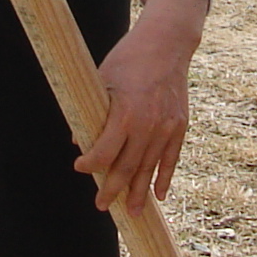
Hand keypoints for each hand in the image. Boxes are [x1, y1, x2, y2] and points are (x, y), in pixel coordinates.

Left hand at [74, 0, 201, 214]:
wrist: (167, 45)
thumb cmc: (128, 60)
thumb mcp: (101, 81)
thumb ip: (91, 112)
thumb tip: (77, 139)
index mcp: (125, 114)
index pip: (104, 153)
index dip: (90, 165)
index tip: (80, 168)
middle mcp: (148, 125)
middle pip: (127, 167)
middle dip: (112, 189)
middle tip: (101, 205)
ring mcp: (167, 127)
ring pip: (149, 168)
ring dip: (138, 192)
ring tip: (131, 212)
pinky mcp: (179, 125)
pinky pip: (171, 158)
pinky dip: (164, 178)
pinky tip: (158, 195)